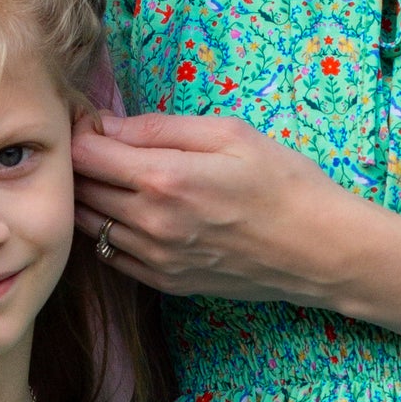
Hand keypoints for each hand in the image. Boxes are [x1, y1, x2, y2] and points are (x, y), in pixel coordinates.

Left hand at [71, 108, 366, 304]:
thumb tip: (108, 126)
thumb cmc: (283, 182)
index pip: (85, 153)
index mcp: (164, 178)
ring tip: (113, 177)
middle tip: (99, 144)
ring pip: (90, 225)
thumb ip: (161, 128)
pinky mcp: (166, 281)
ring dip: (91, 198)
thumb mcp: (229, 134)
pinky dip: (109, 231)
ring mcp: (156, 258)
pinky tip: (131, 212)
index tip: (92, 120)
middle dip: (81, 161)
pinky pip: (113, 255)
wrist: (319, 250)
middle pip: (82, 189)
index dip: (81, 130)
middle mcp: (151, 222)